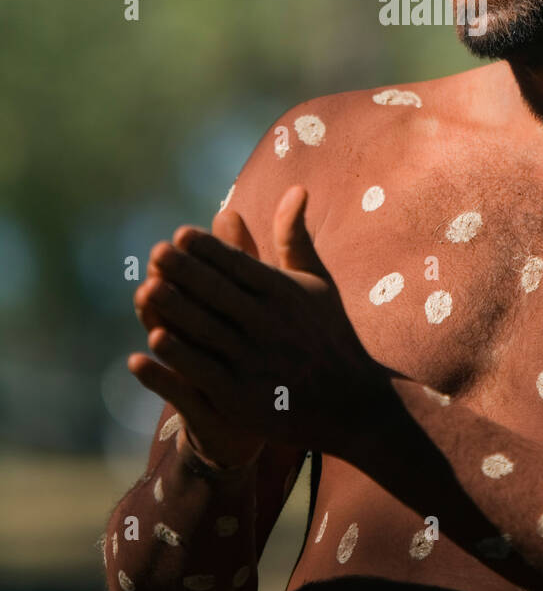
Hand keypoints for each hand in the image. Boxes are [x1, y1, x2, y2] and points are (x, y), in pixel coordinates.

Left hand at [130, 187, 388, 458]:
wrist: (349, 402)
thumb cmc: (329, 334)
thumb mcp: (316, 283)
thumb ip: (295, 238)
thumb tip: (296, 188)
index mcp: (285, 294)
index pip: (240, 265)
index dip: (209, 249)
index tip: (180, 234)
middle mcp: (270, 324)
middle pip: (219, 293)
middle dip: (185, 271)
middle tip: (156, 252)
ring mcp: (255, 362)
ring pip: (206, 331)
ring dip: (175, 309)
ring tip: (146, 289)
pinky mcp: (242, 398)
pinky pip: (202, 372)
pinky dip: (175, 358)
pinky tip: (150, 342)